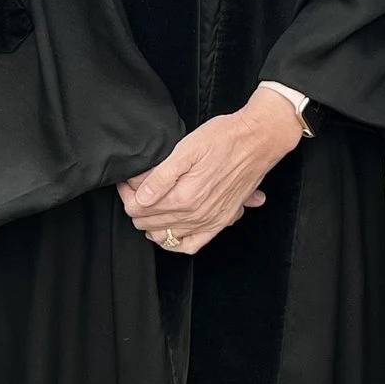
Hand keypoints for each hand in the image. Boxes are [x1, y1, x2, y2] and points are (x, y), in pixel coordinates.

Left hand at [117, 88, 298, 254]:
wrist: (258, 140)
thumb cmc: (225, 138)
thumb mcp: (187, 148)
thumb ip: (162, 176)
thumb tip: (141, 197)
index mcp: (185, 197)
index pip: (140, 208)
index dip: (127, 195)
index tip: (126, 183)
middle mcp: (197, 214)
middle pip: (150, 224)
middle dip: (136, 207)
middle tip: (134, 189)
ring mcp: (210, 221)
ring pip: (167, 237)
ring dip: (152, 224)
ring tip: (149, 206)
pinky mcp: (221, 221)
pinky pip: (192, 245)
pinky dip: (176, 242)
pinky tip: (170, 230)